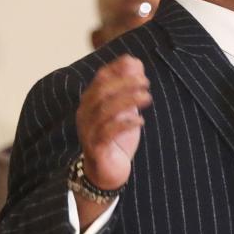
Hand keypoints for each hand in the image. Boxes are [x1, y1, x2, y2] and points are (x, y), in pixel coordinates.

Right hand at [76, 55, 151, 190]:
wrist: (108, 172)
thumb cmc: (116, 138)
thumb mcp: (125, 109)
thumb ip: (128, 87)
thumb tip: (135, 61)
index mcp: (91, 101)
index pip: (101, 77)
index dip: (118, 69)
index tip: (138, 66)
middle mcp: (85, 114)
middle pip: (102, 91)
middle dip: (125, 83)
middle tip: (146, 82)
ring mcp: (88, 131)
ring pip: (104, 110)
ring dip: (128, 100)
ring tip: (147, 97)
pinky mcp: (95, 149)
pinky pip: (107, 132)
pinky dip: (125, 124)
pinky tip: (140, 120)